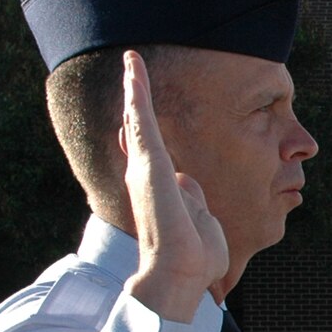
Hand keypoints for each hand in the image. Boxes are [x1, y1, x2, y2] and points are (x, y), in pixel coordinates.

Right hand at [119, 49, 225, 321]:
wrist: (182, 272)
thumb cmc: (196, 258)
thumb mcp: (202, 222)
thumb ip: (194, 199)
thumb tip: (188, 182)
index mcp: (162, 190)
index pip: (151, 153)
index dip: (142, 131)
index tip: (136, 112)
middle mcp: (147, 177)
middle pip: (138, 130)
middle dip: (134, 102)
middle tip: (130, 73)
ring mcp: (145, 168)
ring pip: (138, 119)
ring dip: (135, 87)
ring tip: (132, 60)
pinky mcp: (149, 163)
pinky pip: (142, 118)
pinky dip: (138, 91)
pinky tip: (134, 66)